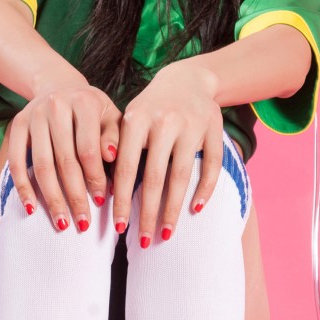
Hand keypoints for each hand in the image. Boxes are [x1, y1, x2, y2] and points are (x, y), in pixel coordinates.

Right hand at [6, 66, 122, 231]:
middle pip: (65, 160)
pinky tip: (32, 208)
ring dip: (51, 197)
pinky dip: (23, 187)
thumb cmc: (92, 110)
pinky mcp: (17, 124)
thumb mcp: (110, 117)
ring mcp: (33, 115)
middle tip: (82, 222)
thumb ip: (114, 137)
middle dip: (74, 195)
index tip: (101, 202)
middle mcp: (56, 105)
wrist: (59, 86)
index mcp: (84, 102)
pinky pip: (16, 160)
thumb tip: (112, 158)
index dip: (95, 177)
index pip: (88, 148)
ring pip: (41, 164)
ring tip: (61, 223)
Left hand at [110, 59, 224, 246]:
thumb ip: (117, 148)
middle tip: (144, 240)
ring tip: (166, 232)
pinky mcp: (213, 130)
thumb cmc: (151, 108)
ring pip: (181, 176)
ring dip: (173, 209)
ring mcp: (191, 126)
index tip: (118, 227)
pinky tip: (195, 209)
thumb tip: (106, 192)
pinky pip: (210, 166)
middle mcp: (164, 122)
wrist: (189, 79)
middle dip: (147, 213)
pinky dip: (204, 189)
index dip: (121, 200)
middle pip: (154, 178)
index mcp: (136, 119)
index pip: (125, 168)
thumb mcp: (130, 119)